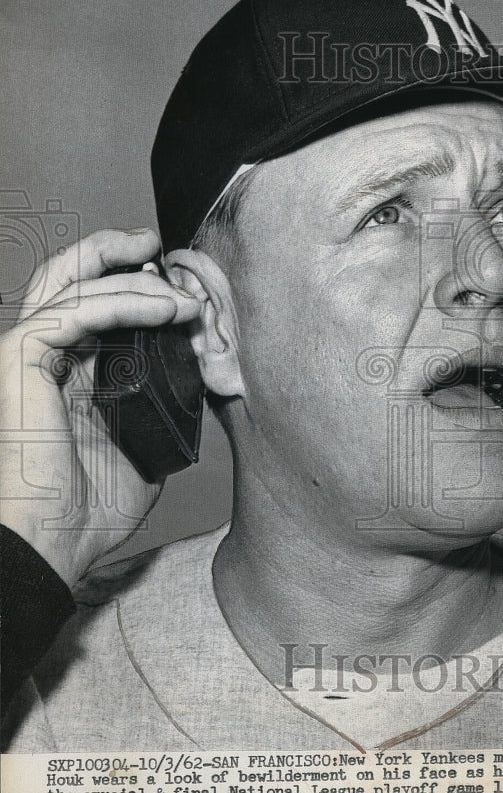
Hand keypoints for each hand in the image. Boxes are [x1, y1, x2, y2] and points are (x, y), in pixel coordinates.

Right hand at [0, 229, 200, 586]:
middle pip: (66, 279)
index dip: (129, 288)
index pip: (89, 308)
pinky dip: (122, 302)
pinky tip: (163, 308)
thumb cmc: (86, 510)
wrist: (54, 545)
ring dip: (132, 280)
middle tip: (156, 248)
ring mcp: (27, 357)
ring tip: (180, 292)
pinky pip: (75, 312)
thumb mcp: (139, 451)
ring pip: (71, 285)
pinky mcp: (21, 361)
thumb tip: (190, 397)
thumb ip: (155, 416)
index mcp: (65, 376)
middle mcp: (42, 359)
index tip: (176, 288)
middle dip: (111, 253)